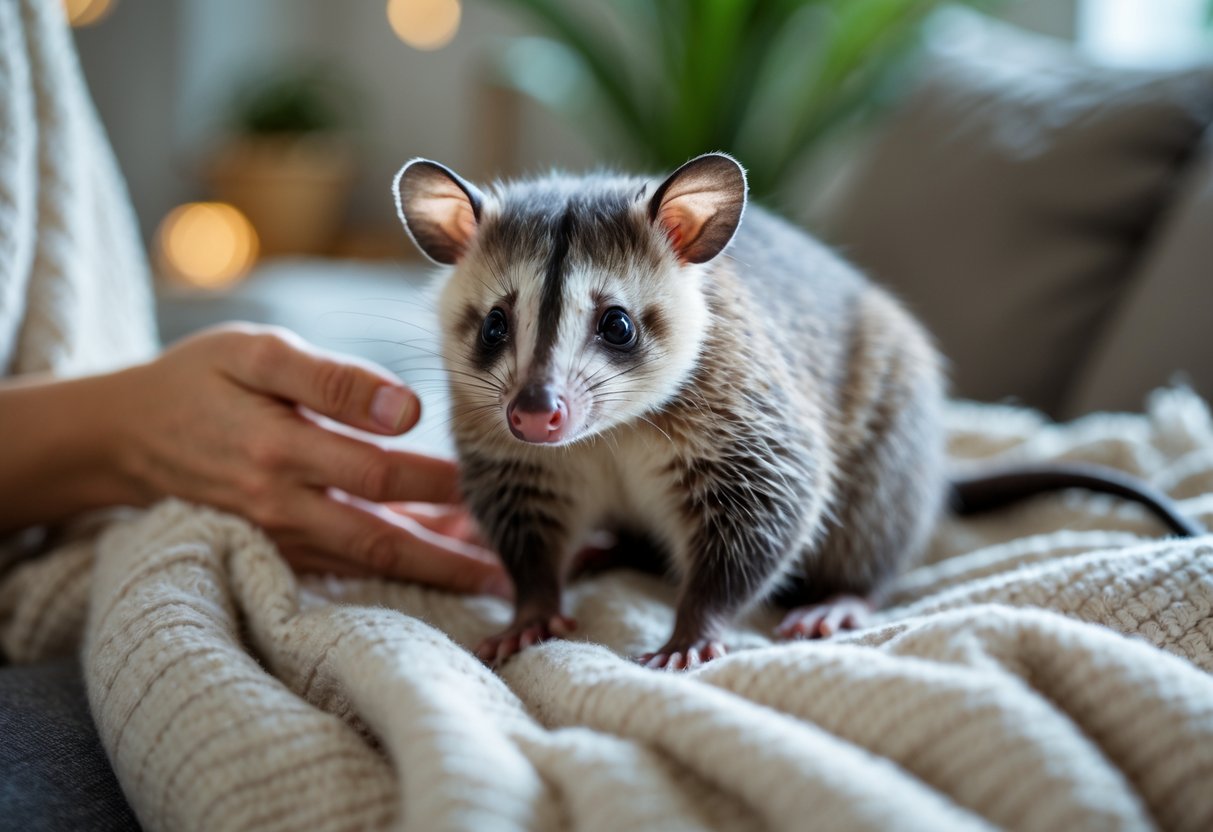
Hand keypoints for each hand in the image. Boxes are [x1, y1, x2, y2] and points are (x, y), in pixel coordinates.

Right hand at [109, 323, 508, 595]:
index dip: (436, 483)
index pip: (378, 475)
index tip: (489, 483)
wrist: (126, 432)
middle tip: (507, 565)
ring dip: (427, 572)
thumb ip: (332, 380)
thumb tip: (407, 409)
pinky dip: (389, 568)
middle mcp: (281, 503)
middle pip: (380, 541)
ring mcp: (276, 533)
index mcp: (280, 449)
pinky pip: (341, 566)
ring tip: (487, 578)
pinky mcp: (273, 546)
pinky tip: (432, 559)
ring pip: (365, 562)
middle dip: (448, 557)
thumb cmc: (200, 378)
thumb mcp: (256, 353)